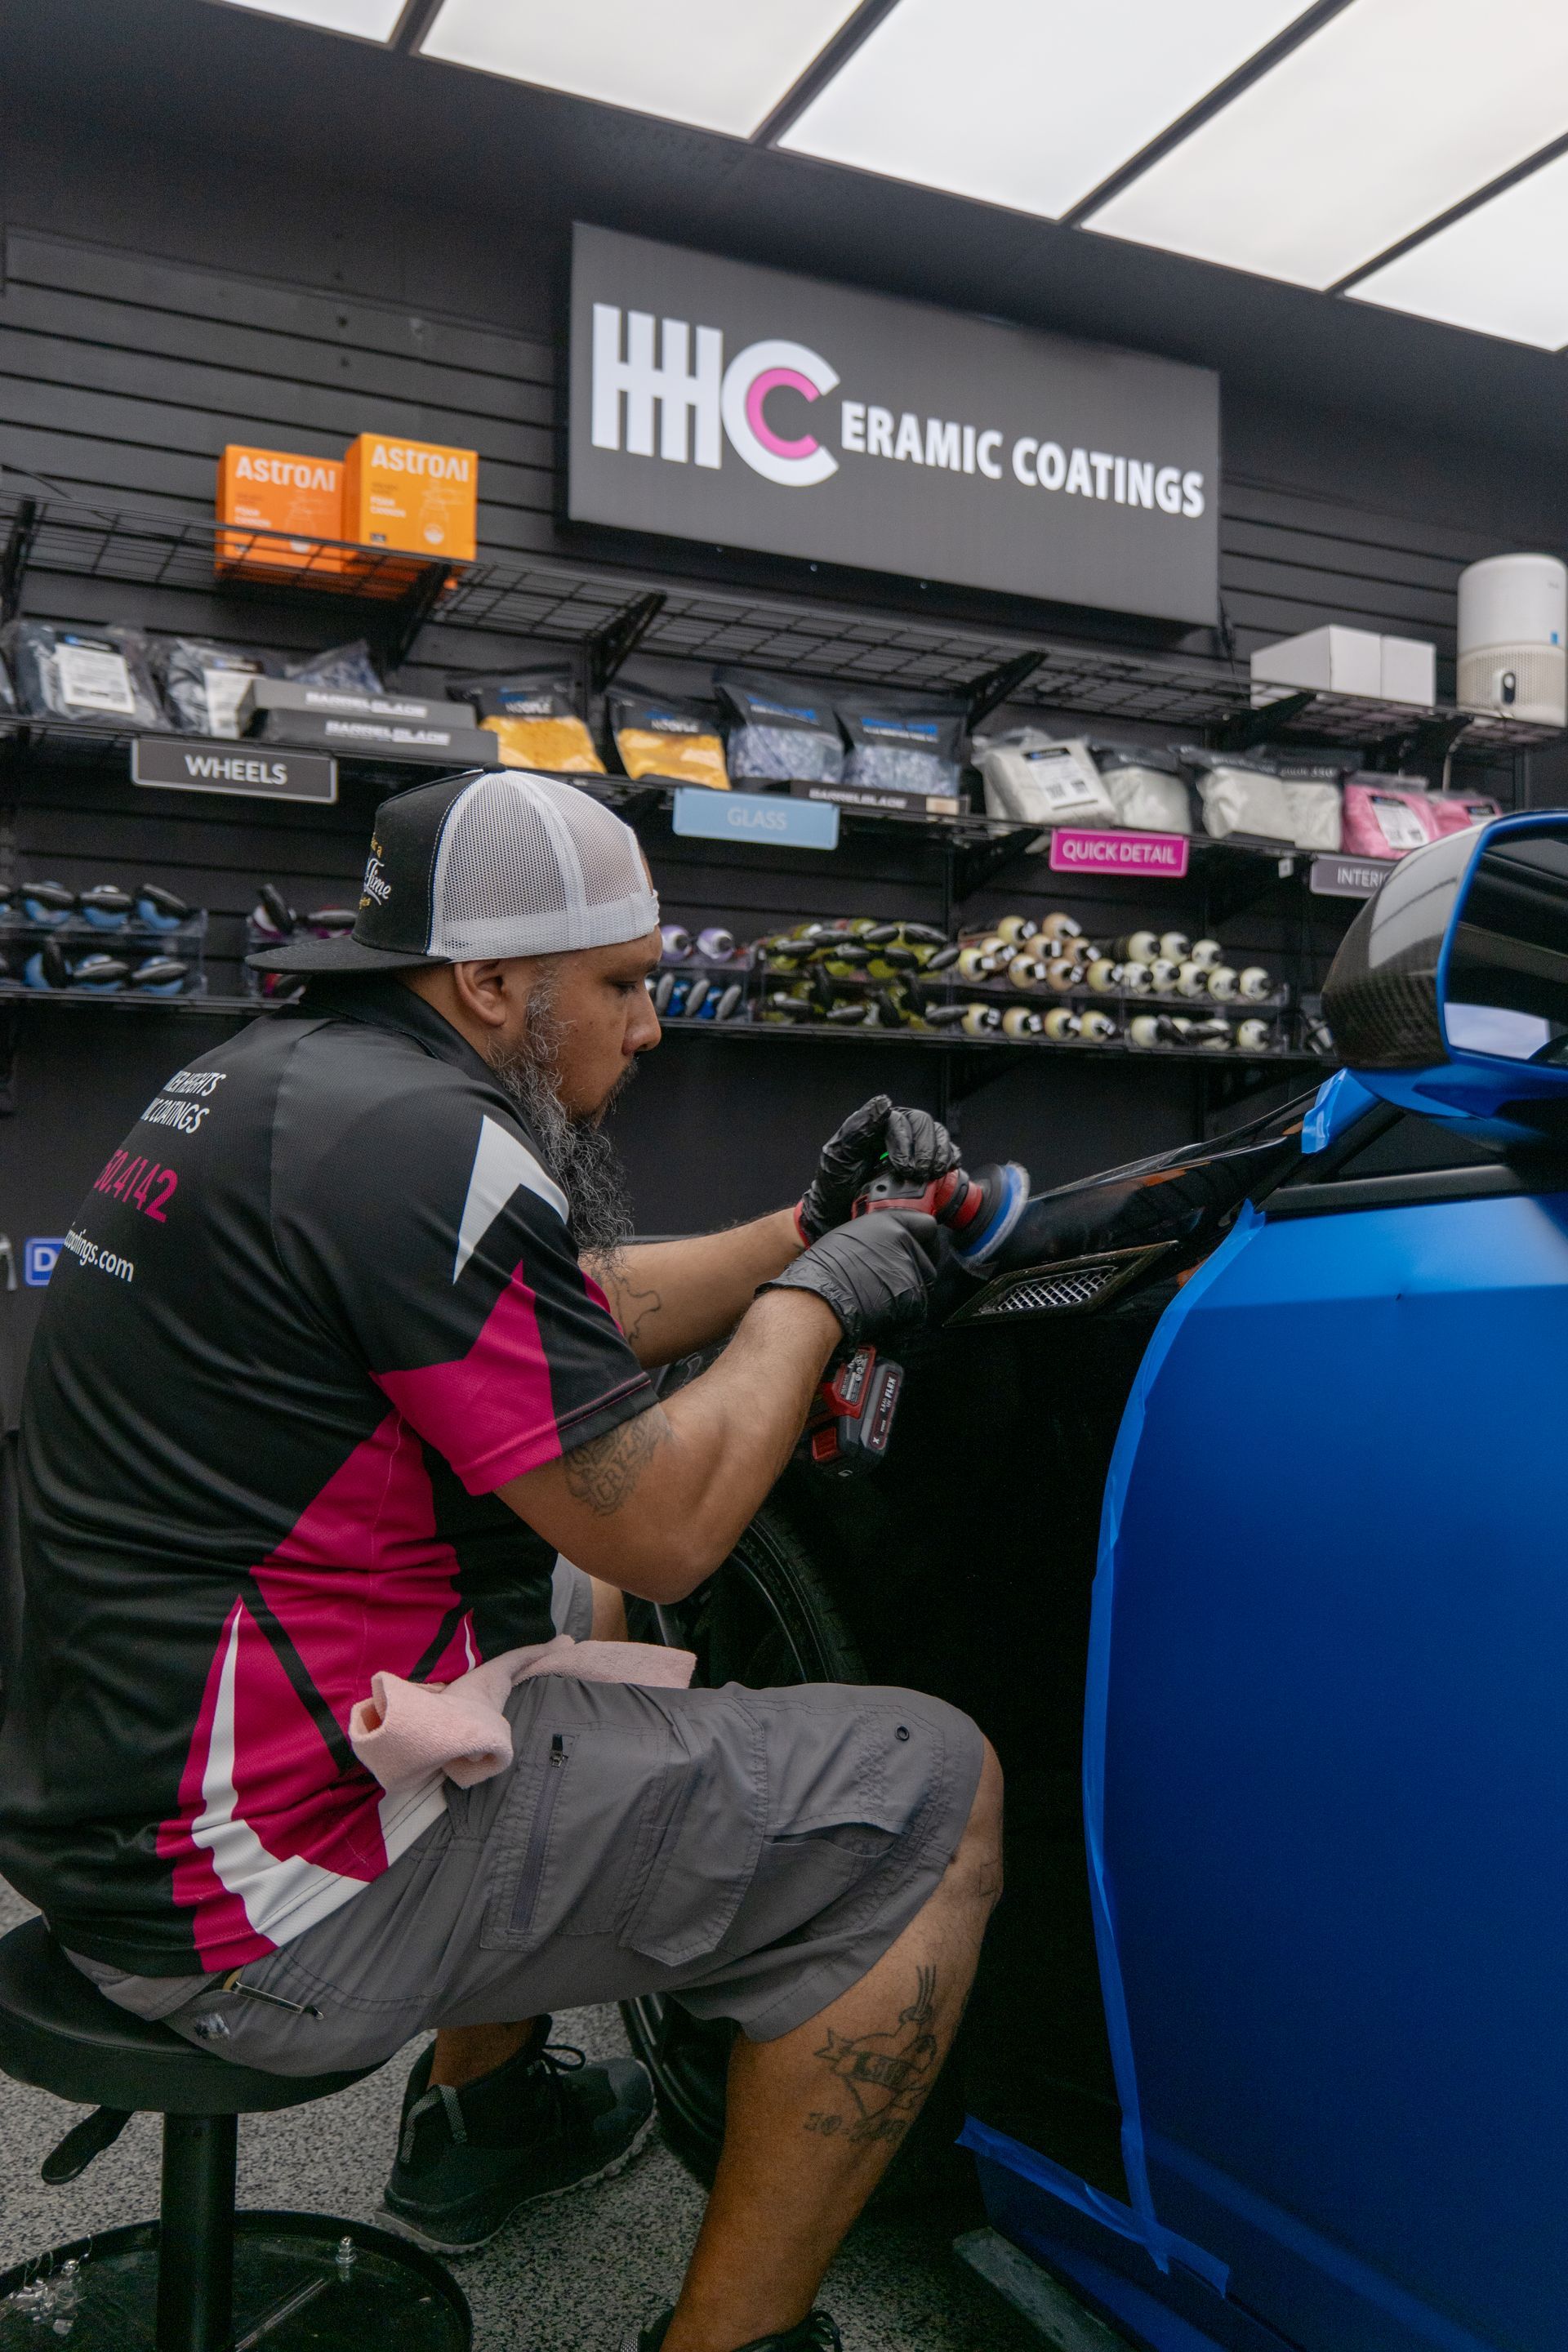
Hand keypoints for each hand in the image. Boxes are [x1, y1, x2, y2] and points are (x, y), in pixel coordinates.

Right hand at [762, 1209, 941, 1346]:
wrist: (820, 1298)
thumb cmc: (825, 1269)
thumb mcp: (851, 1236)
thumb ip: (878, 1237)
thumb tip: (887, 1245)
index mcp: (889, 1222)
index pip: (927, 1226)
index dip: (925, 1240)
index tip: (921, 1248)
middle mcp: (904, 1242)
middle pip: (928, 1260)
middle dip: (915, 1272)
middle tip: (890, 1282)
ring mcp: (911, 1271)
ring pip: (922, 1286)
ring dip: (908, 1294)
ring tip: (880, 1298)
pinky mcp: (913, 1298)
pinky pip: (916, 1309)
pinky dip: (904, 1314)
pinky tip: (881, 1312)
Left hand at [795, 1096, 957, 1242]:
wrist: (839, 1216)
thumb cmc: (836, 1185)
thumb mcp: (839, 1156)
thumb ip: (858, 1128)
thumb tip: (882, 1104)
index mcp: (876, 1125)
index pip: (901, 1120)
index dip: (906, 1142)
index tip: (903, 1167)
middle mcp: (896, 1132)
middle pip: (923, 1125)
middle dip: (925, 1150)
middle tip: (918, 1174)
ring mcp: (913, 1147)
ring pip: (938, 1135)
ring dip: (940, 1155)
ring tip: (932, 1175)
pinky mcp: (926, 1163)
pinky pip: (946, 1152)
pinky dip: (950, 1160)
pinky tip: (945, 1171)